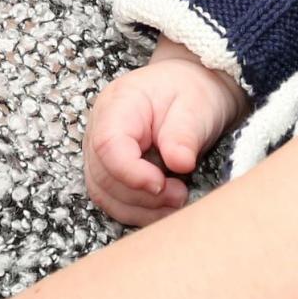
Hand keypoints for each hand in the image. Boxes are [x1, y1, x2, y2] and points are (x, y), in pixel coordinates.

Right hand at [84, 42, 242, 225]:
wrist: (191, 87)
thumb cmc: (192, 92)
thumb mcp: (197, 105)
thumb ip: (185, 134)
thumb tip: (180, 164)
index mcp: (118, 104)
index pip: (108, 145)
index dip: (131, 173)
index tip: (161, 184)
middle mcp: (100, 128)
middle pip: (104, 176)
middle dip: (142, 195)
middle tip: (180, 195)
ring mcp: (101, 152)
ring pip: (105, 194)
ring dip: (141, 208)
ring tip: (177, 201)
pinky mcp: (109, 170)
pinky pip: (114, 200)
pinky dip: (139, 211)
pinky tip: (165, 208)